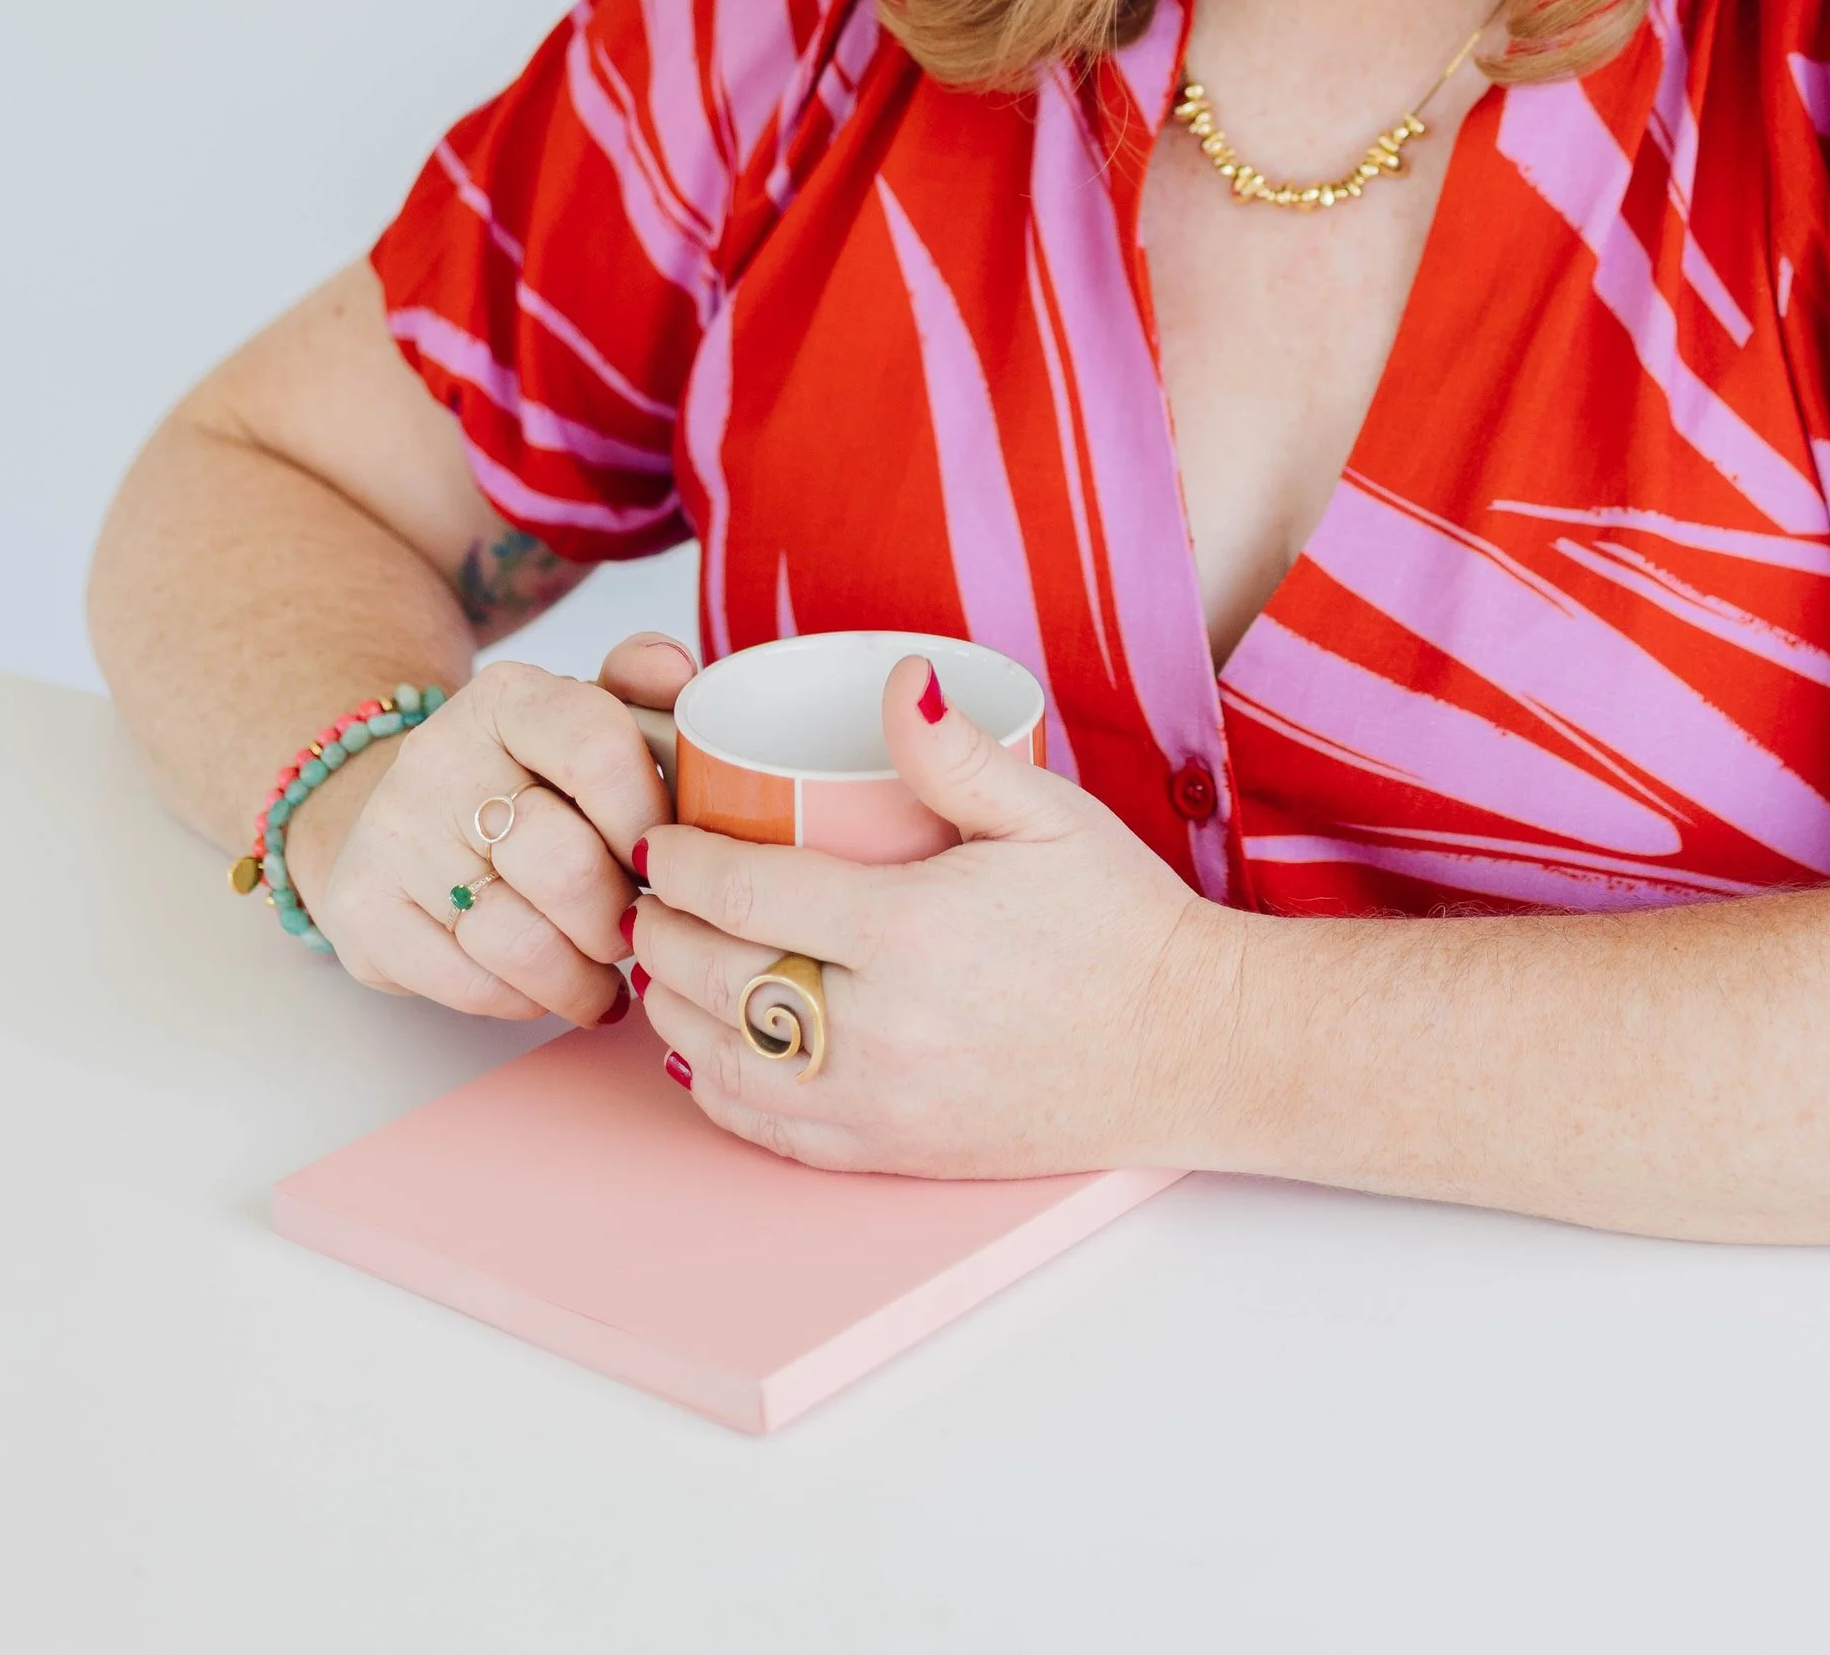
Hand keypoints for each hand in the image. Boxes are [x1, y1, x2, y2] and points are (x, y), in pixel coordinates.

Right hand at [283, 634, 692, 1025]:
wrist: (401, 811)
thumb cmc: (522, 773)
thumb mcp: (583, 714)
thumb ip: (642, 686)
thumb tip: (676, 670)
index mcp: (508, 697)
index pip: (597, 750)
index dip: (648, 819)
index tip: (666, 853)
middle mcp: (440, 756)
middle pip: (565, 867)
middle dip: (620, 917)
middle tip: (636, 928)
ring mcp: (394, 836)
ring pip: (519, 943)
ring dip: (580, 976)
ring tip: (603, 974)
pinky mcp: (363, 910)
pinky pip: (470, 985)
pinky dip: (524, 1000)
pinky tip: (544, 985)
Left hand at [632, 657, 1240, 1174]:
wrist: (1187, 1048)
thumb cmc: (1119, 924)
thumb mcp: (1047, 813)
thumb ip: (956, 752)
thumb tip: (897, 676)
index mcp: (910, 932)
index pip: (746, 892)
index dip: (680, 862)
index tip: (656, 837)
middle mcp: (881, 1028)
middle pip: (717, 978)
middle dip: (660, 931)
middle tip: (642, 893)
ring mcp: (881, 1103)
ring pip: (725, 1061)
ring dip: (672, 1007)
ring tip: (658, 958)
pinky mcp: (892, 1153)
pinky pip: (769, 1130)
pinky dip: (714, 1088)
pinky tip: (698, 1049)